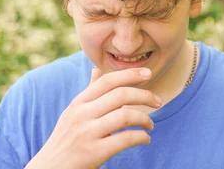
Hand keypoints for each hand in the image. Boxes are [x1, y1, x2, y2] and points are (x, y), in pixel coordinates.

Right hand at [25, 67, 161, 168]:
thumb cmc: (65, 140)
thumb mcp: (72, 114)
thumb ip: (89, 93)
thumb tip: (96, 70)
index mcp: (78, 103)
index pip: (107, 81)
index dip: (130, 74)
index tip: (148, 73)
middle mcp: (81, 115)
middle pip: (120, 95)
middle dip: (145, 96)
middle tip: (158, 102)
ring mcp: (86, 134)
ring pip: (125, 116)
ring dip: (145, 119)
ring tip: (150, 125)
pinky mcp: (93, 153)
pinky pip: (125, 139)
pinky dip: (141, 137)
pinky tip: (145, 139)